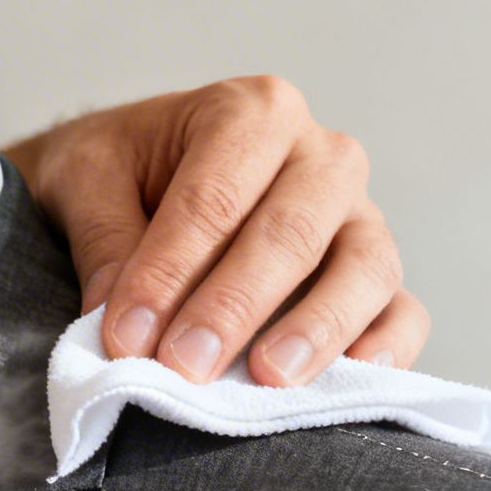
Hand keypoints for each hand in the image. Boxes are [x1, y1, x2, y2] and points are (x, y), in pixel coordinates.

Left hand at [5, 77, 428, 384]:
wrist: (143, 174)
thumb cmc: (120, 171)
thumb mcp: (86, 180)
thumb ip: (105, 242)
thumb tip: (125, 324)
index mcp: (251, 111)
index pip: (215, 197)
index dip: (170, 271)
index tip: (127, 337)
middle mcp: (319, 155)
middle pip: (293, 232)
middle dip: (234, 306)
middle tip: (184, 364)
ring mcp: (358, 215)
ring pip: (364, 265)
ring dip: (317, 328)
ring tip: (267, 378)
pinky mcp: (372, 274)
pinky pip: (403, 309)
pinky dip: (388, 345)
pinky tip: (353, 379)